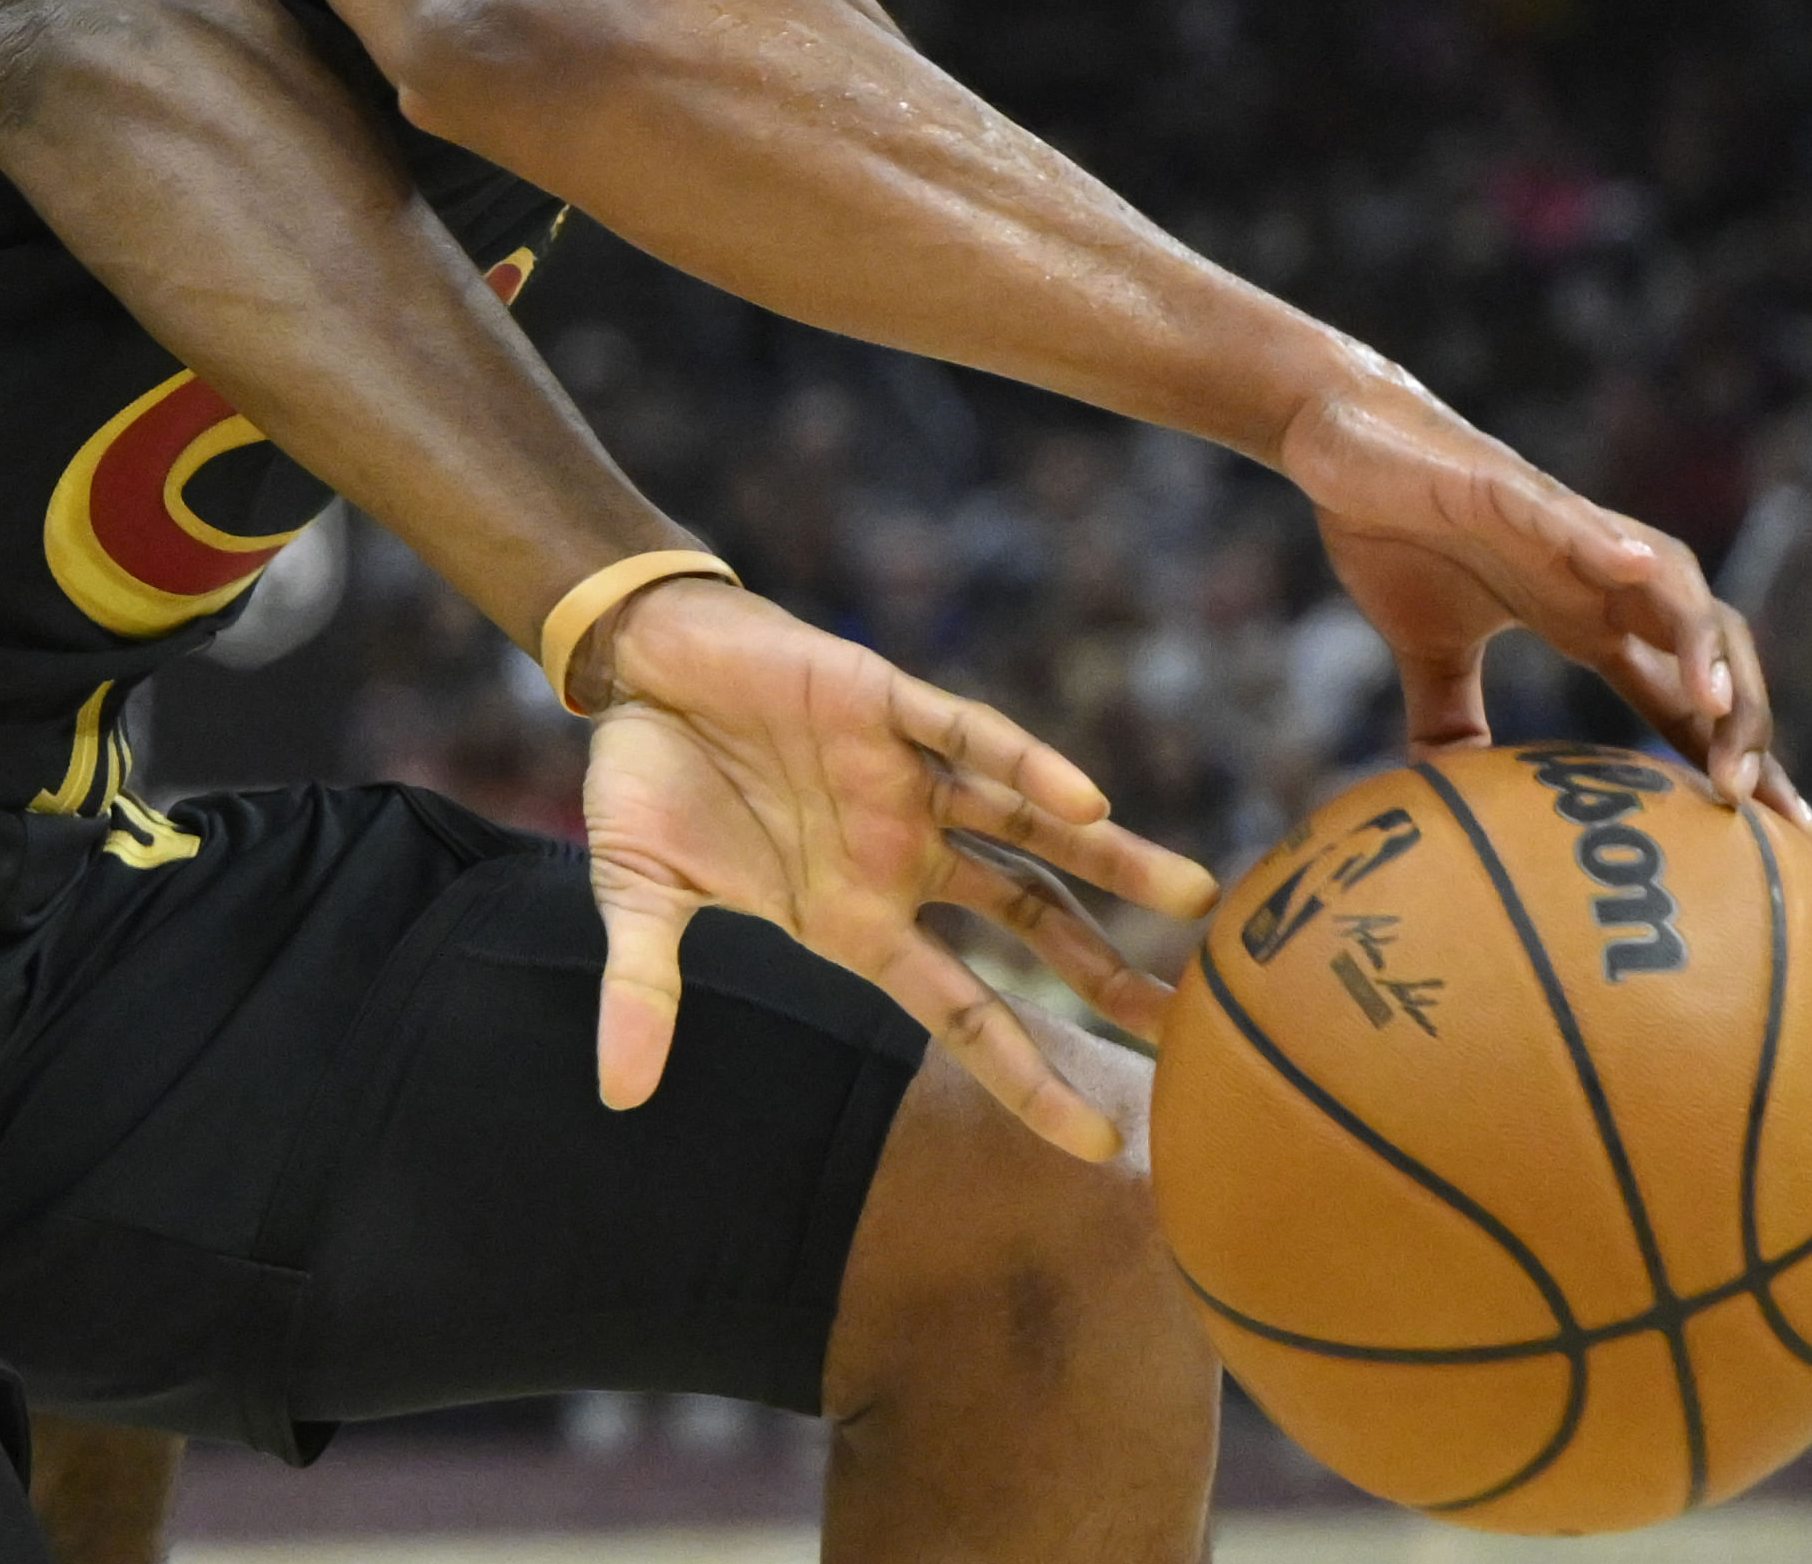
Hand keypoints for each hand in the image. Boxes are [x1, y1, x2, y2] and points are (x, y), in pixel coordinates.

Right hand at [576, 578, 1215, 1162]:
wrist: (635, 665)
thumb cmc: (649, 782)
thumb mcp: (641, 895)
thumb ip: (645, 988)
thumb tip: (617, 1094)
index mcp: (858, 920)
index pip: (966, 1016)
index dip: (1032, 1079)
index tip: (1104, 1146)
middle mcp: (903, 857)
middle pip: (1033, 925)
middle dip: (1110, 976)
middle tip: (1194, 1030)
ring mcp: (907, 782)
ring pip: (1032, 830)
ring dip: (1113, 861)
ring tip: (1194, 897)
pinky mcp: (890, 704)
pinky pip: (970, 738)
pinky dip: (1026, 765)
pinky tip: (1083, 799)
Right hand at [1277, 369, 1807, 831]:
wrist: (1343, 440)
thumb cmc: (1397, 533)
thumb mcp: (1427, 648)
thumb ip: (1451, 718)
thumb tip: (1451, 804)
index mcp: (1588, 619)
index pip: (1682, 699)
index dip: (1733, 759)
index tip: (1785, 834)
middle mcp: (1600, 576)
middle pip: (1707, 647)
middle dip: (1740, 720)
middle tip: (1749, 797)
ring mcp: (1564, 531)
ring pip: (1668, 583)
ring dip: (1699, 643)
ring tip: (1716, 705)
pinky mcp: (1508, 489)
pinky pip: (1567, 516)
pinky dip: (1604, 541)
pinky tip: (1635, 568)